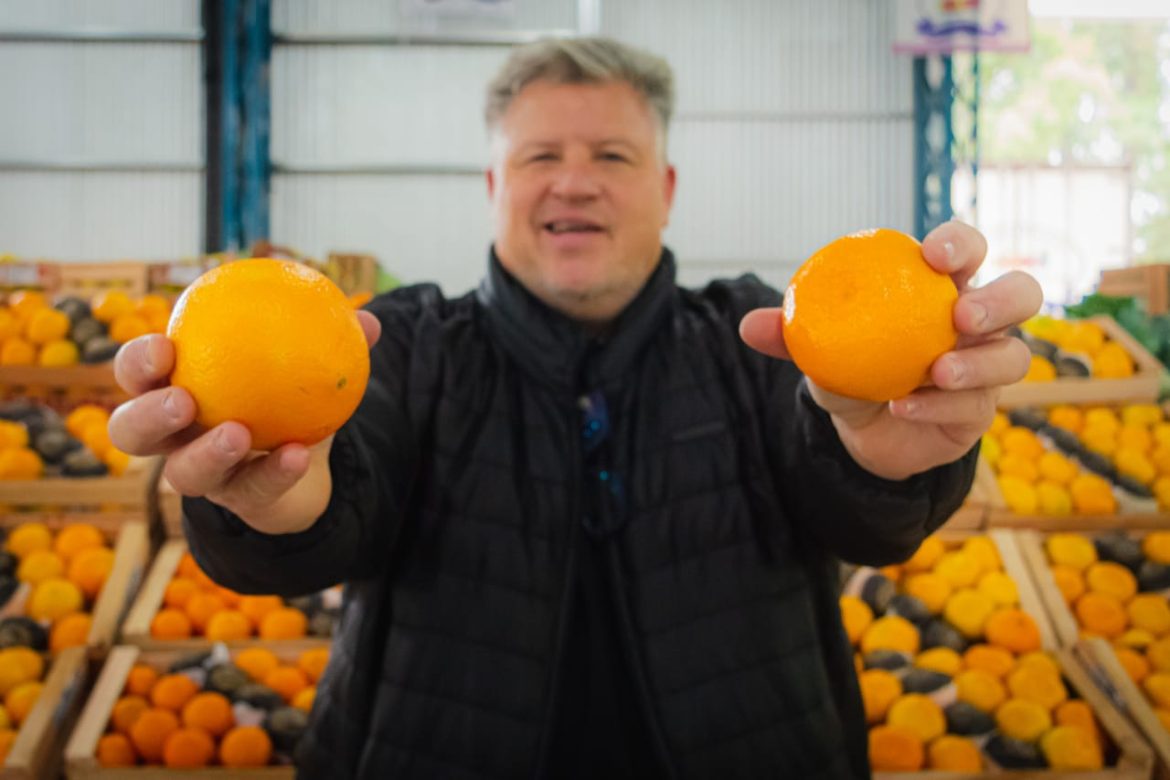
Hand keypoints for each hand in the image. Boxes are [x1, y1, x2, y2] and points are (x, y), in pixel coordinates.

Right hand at [108, 312, 381, 531]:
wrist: (302, 463)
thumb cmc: (283, 399)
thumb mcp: (301, 368)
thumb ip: (329, 342)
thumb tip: (369, 319)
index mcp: (175, 389)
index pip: (138, 374)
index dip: (138, 362)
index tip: (165, 345)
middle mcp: (175, 438)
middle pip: (131, 432)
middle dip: (148, 415)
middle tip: (183, 400)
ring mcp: (203, 476)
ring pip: (183, 475)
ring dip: (207, 454)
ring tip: (237, 434)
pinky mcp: (238, 503)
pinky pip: (253, 489)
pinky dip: (275, 471)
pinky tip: (298, 454)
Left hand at [739, 221, 1040, 479]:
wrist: (864, 431)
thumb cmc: (851, 368)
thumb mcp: (820, 348)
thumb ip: (792, 333)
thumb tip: (748, 326)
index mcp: (941, 287)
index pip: (967, 249)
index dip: (960, 244)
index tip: (932, 254)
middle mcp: (977, 322)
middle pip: (1022, 293)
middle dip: (1001, 298)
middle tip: (960, 315)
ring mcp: (988, 367)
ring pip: (1014, 356)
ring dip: (977, 362)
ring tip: (936, 372)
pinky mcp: (982, 412)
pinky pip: (974, 407)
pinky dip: (937, 406)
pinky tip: (903, 407)